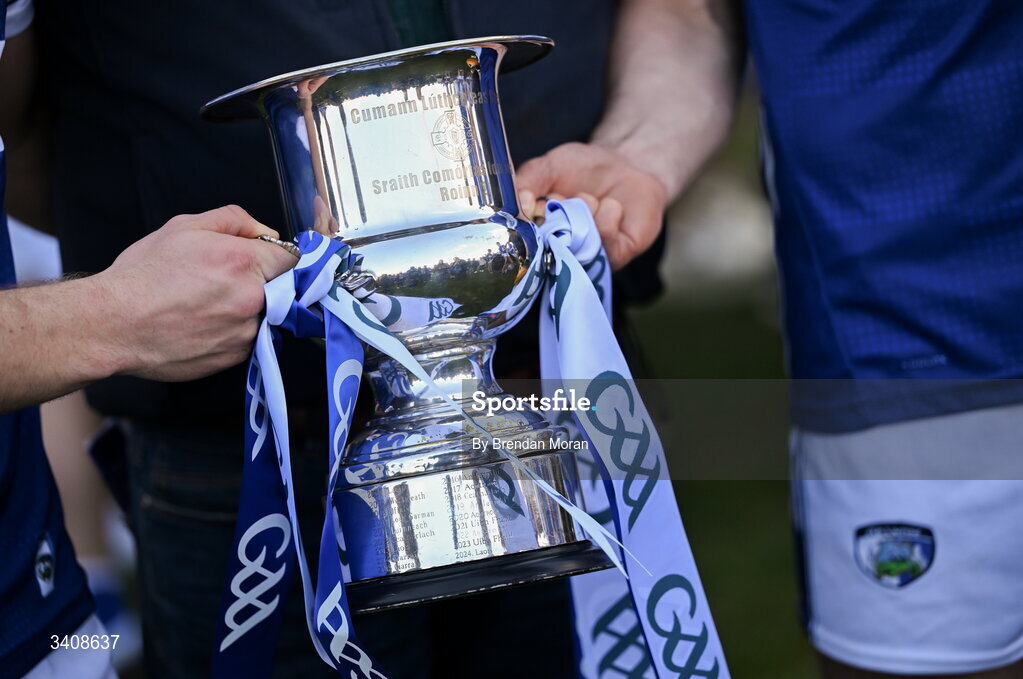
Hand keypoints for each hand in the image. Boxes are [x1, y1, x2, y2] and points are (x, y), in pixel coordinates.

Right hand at [93, 205, 297, 380]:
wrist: (112, 324)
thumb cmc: (142, 276)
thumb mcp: (184, 227)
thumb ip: (233, 220)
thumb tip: (262, 231)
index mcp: (244, 262)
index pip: (291, 258)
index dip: (275, 256)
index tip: (262, 259)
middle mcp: (251, 299)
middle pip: (283, 287)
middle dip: (264, 281)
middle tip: (226, 281)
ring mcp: (245, 332)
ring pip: (266, 315)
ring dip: (248, 308)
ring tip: (207, 304)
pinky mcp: (234, 357)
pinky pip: (248, 340)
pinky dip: (233, 332)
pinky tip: (203, 324)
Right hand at [516, 142, 667, 269]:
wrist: (624, 162)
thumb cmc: (581, 168)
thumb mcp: (547, 167)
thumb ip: (527, 181)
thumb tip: (520, 204)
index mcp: (538, 235)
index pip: (523, 246)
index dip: (526, 227)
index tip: (531, 206)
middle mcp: (561, 251)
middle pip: (549, 250)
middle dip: (555, 217)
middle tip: (560, 198)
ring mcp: (588, 256)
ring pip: (579, 242)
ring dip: (584, 209)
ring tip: (589, 198)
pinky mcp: (616, 255)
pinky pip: (606, 240)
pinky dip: (608, 213)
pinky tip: (611, 205)